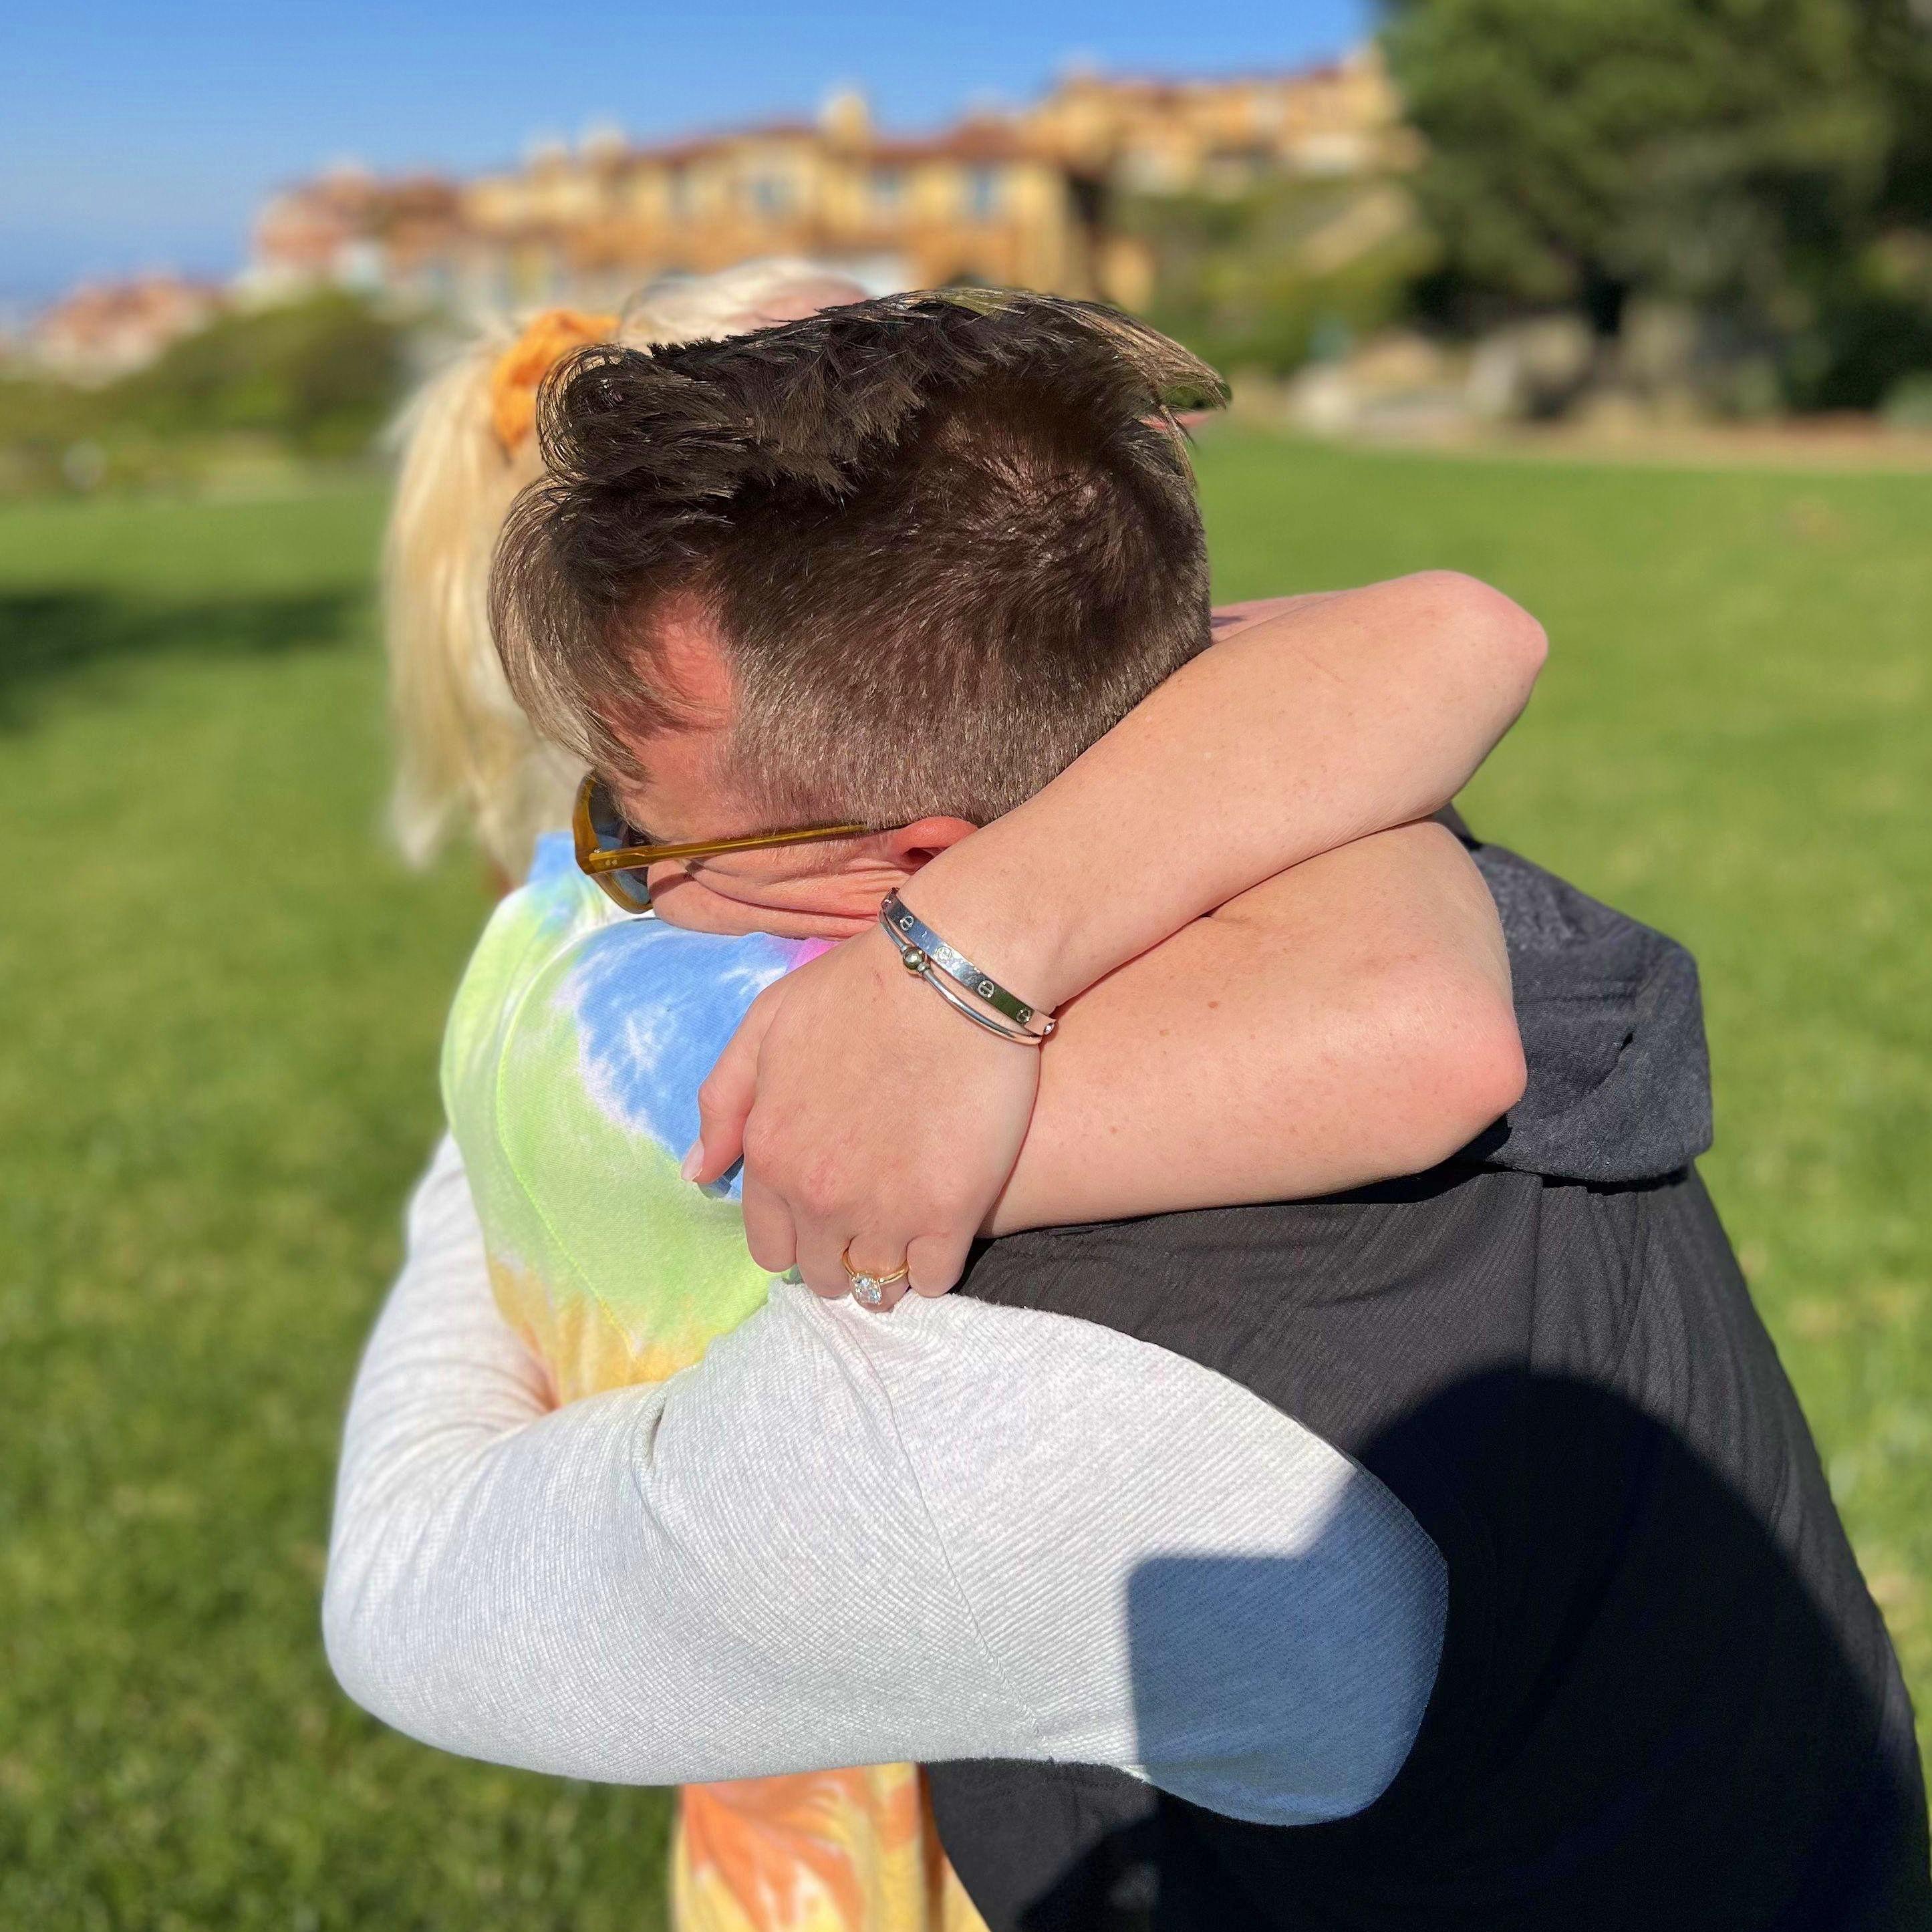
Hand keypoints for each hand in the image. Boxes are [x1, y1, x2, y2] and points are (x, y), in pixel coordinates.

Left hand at [685, 926, 1041, 1308]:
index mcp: (772, 1156)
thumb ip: (725, 1102)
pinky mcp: (949, 1211)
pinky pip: (933, 1278)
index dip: (795, 1236)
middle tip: (866, 1228)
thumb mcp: (766, 1025)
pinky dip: (933, 1267)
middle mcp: (819, 1196)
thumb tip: (698, 1173)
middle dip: (837, 1258)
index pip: (769, 1245)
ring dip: (885, 1271)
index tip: (821, 1218)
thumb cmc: (857, 988)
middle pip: (821, 1274)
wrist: (952, 974)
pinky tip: (941, 1235)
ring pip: (875, 1285)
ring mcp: (885, 1210)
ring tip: (905, 1239)